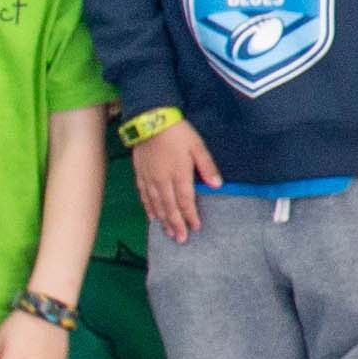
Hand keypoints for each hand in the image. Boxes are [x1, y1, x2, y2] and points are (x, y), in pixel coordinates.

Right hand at [129, 115, 218, 245]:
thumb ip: (207, 167)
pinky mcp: (140, 173)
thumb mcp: (197, 146)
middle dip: (176, 224)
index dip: (190, 215)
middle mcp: (162, 180)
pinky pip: (143, 195)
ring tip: (169, 233)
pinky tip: (152, 217)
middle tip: (181, 239)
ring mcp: (149, 178)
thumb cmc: (177, 132)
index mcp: (179, 174)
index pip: (186, 200)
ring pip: (156, 204)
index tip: (195, 228)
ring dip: (163, 220)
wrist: (150, 119)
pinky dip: (148, 208)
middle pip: (169, 207)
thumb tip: (217, 185)